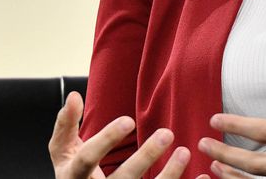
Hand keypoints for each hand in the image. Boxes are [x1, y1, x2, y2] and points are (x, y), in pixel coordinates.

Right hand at [49, 90, 210, 178]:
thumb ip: (65, 125)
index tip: (129, 119)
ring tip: (185, 152)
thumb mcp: (61, 152)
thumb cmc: (73, 173)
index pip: (89, 158)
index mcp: (75, 176)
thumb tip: (74, 95)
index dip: (107, 139)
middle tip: (167, 133)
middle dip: (146, 157)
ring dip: (169, 175)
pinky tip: (203, 176)